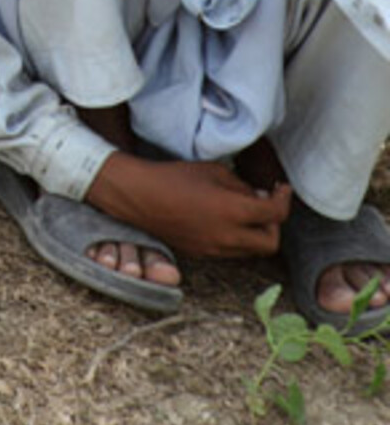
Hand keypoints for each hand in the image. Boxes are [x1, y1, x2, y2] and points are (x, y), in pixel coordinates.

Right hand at [92, 154, 291, 261]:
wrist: (141, 197)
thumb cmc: (175, 177)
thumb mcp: (214, 170)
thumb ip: (241, 186)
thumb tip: (258, 198)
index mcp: (233, 212)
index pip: (275, 214)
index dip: (284, 200)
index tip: (281, 189)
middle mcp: (228, 237)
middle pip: (270, 243)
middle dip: (274, 225)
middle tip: (266, 205)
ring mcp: (215, 249)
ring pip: (251, 250)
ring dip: (256, 233)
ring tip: (244, 211)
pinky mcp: (203, 254)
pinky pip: (232, 251)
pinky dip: (237, 238)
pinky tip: (225, 220)